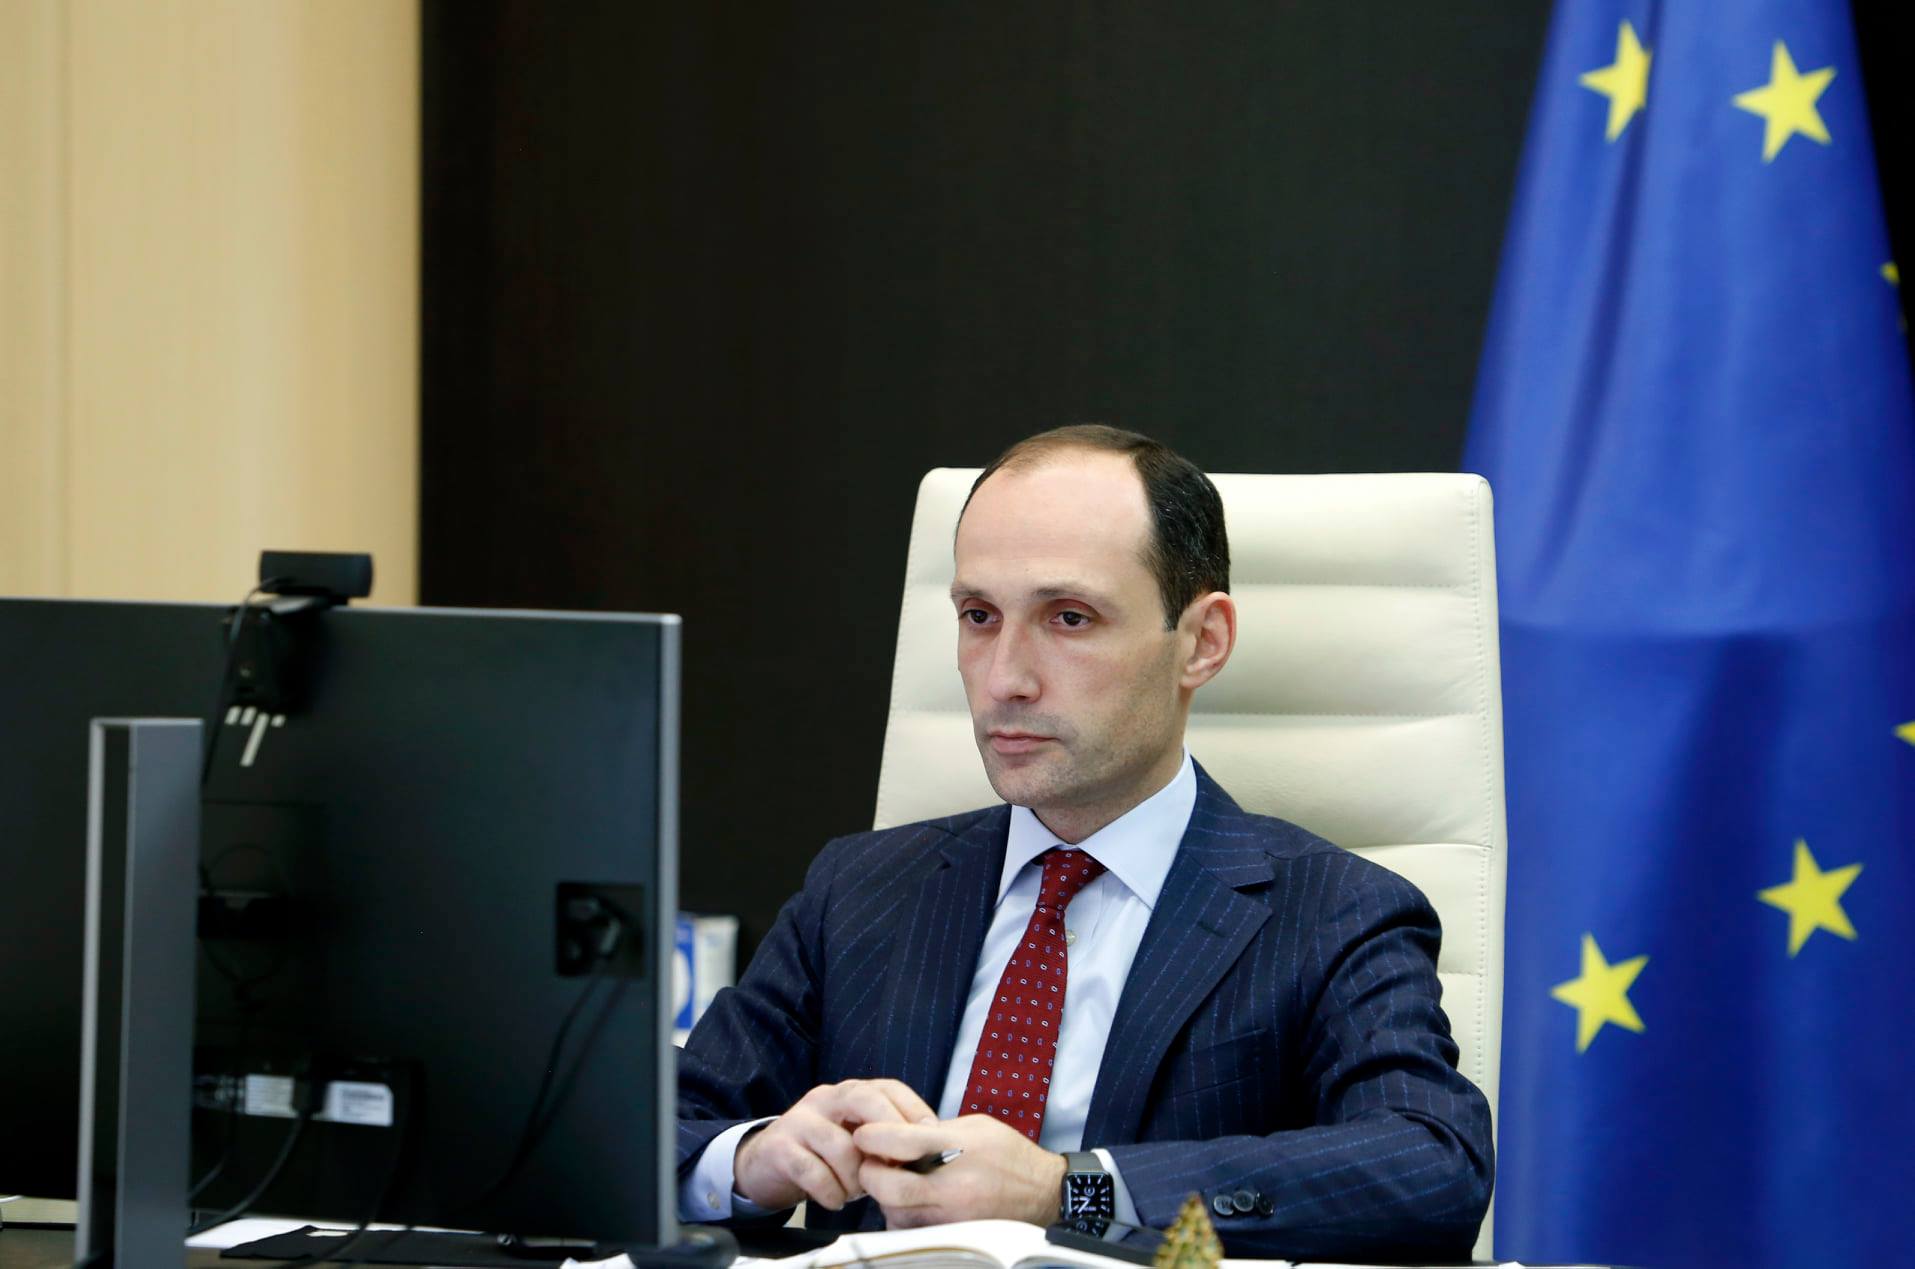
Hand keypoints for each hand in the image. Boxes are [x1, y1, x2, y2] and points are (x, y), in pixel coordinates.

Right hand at [732, 1079, 936, 1211]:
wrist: (766, 1164)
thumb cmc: (823, 1155)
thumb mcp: (856, 1142)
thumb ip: (885, 1142)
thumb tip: (930, 1155)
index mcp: (849, 1093)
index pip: (888, 1087)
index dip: (913, 1110)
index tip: (930, 1138)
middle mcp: (826, 1099)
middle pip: (863, 1098)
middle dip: (889, 1131)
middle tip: (897, 1165)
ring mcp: (800, 1121)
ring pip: (840, 1144)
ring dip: (856, 1177)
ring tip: (856, 1193)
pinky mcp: (780, 1148)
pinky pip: (813, 1171)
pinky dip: (830, 1193)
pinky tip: (835, 1201)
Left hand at [852, 1114, 1067, 1227]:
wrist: (1044, 1192)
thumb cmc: (1009, 1153)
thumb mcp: (975, 1126)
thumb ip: (935, 1130)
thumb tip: (897, 1134)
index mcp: (958, 1149)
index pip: (901, 1142)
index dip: (873, 1135)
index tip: (864, 1132)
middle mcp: (953, 1187)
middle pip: (890, 1188)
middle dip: (871, 1173)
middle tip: (870, 1161)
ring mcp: (952, 1217)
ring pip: (896, 1214)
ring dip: (885, 1196)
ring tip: (892, 1180)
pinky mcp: (952, 1235)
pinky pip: (912, 1230)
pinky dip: (902, 1216)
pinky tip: (910, 1201)